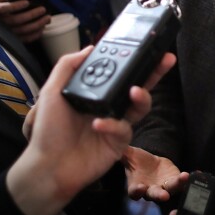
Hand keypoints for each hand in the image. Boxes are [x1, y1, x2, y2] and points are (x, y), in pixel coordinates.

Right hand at [0, 0, 49, 42]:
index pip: (4, 8)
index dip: (15, 6)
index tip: (27, 2)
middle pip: (16, 20)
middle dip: (31, 14)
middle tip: (43, 9)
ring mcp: (6, 32)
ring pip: (22, 30)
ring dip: (37, 24)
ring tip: (47, 18)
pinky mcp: (12, 39)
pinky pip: (24, 38)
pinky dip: (35, 34)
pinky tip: (42, 28)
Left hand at [7, 48, 175, 214]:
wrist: (48, 166)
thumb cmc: (48, 131)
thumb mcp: (52, 92)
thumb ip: (67, 66)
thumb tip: (90, 48)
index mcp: (95, 92)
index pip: (118, 72)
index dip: (132, 60)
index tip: (143, 47)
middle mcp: (108, 105)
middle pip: (138, 84)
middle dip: (153, 72)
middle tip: (165, 59)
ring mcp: (116, 123)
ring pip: (140, 107)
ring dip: (142, 97)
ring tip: (135, 91)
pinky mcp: (119, 142)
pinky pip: (125, 129)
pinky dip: (113, 125)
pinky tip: (98, 124)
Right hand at [124, 146, 188, 201]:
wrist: (150, 162)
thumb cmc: (136, 161)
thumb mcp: (129, 155)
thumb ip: (122, 153)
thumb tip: (114, 147)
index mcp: (136, 187)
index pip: (135, 193)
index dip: (137, 191)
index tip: (140, 188)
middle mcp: (150, 191)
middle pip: (154, 195)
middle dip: (159, 195)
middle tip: (164, 196)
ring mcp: (164, 188)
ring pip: (171, 190)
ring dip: (177, 185)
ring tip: (183, 178)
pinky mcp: (174, 182)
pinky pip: (181, 183)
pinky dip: (186, 180)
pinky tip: (191, 174)